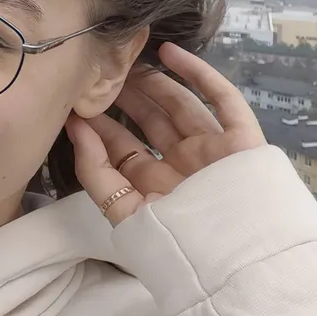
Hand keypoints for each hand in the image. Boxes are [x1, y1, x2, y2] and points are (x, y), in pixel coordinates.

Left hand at [66, 41, 265, 224]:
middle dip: (126, 96)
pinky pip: (222, 99)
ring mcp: (212, 151)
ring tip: (128, 59)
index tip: (77, 96)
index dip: (101, 122)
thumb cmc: (177, 243)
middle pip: (151, 122)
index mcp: (155, 186)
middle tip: (105, 68)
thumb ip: (95, 171)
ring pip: (181, 106)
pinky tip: (170, 53)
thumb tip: (74, 127)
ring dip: (155, 82)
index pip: (123, 147)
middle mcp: (182, 167)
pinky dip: (198, 74)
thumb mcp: (123, 212)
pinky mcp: (242, 140)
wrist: (236, 262)